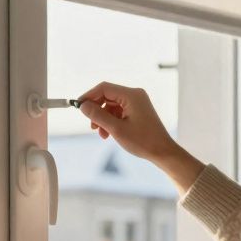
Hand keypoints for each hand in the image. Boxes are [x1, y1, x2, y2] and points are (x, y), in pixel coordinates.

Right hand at [77, 82, 203, 191]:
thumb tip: (83, 106)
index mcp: (132, 95)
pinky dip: (111, 121)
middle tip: (90, 125)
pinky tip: (108, 133)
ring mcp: (137, 103)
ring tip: (101, 133)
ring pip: (111, 105)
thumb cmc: (143, 141)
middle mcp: (135, 95)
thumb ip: (98, 116)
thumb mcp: (116, 129)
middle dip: (96, 110)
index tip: (78, 106)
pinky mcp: (137, 111)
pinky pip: (118, 111)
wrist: (162, 152)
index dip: (89, 96)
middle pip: (107, 96)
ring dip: (103, 118)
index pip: (104, 88)